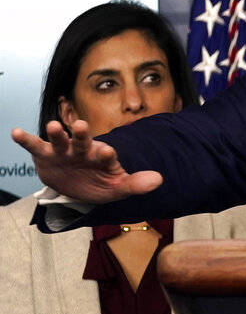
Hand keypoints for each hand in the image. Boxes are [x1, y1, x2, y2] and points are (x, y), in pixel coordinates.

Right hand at [11, 120, 162, 202]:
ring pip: (60, 140)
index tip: (108, 152)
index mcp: (103, 157)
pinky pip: (35, 145)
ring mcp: (64, 151)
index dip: (107, 154)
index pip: (106, 155)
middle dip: (82, 135)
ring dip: (57, 133)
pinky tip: (16, 132)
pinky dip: (26, 139)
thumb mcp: (118, 188)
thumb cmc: (100, 183)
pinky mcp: (46, 155)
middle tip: (82, 126)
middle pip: (84, 141)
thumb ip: (136, 184)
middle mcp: (84, 150)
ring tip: (53, 125)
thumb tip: (160, 180)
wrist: (78, 187)